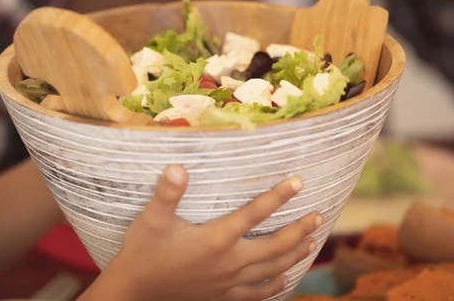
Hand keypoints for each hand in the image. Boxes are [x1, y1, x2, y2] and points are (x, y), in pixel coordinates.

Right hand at [79, 165, 321, 300]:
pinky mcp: (224, 297)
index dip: (279, 196)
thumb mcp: (151, 219)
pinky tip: (286, 280)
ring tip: (312, 243)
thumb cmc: (144, 252)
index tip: (299, 182)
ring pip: (273, 270)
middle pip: (275, 246)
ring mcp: (229, 283)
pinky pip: (258, 294)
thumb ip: (167, 193)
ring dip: (295, 256)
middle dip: (299, 230)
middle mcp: (229, 262)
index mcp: (216, 239)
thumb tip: (177, 167)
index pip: (255, 213)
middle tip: (318, 216)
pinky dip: (277, 286)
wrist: (135, 291)